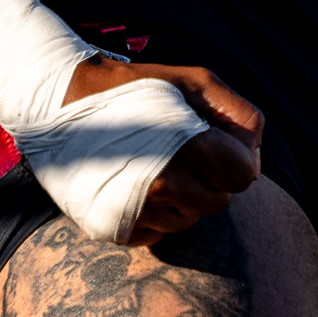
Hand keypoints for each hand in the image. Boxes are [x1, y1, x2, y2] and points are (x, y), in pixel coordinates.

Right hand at [71, 56, 265, 240]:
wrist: (63, 101)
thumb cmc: (139, 87)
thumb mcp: (198, 82)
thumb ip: (241, 117)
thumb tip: (254, 164)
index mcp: (191, 147)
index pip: (243, 178)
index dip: (233, 160)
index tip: (212, 144)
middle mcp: (165, 184)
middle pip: (217, 204)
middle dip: (208, 181)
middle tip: (181, 152)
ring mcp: (137, 210)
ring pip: (187, 222)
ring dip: (181, 199)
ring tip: (154, 164)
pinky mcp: (114, 228)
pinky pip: (155, 234)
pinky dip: (152, 215)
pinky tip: (134, 184)